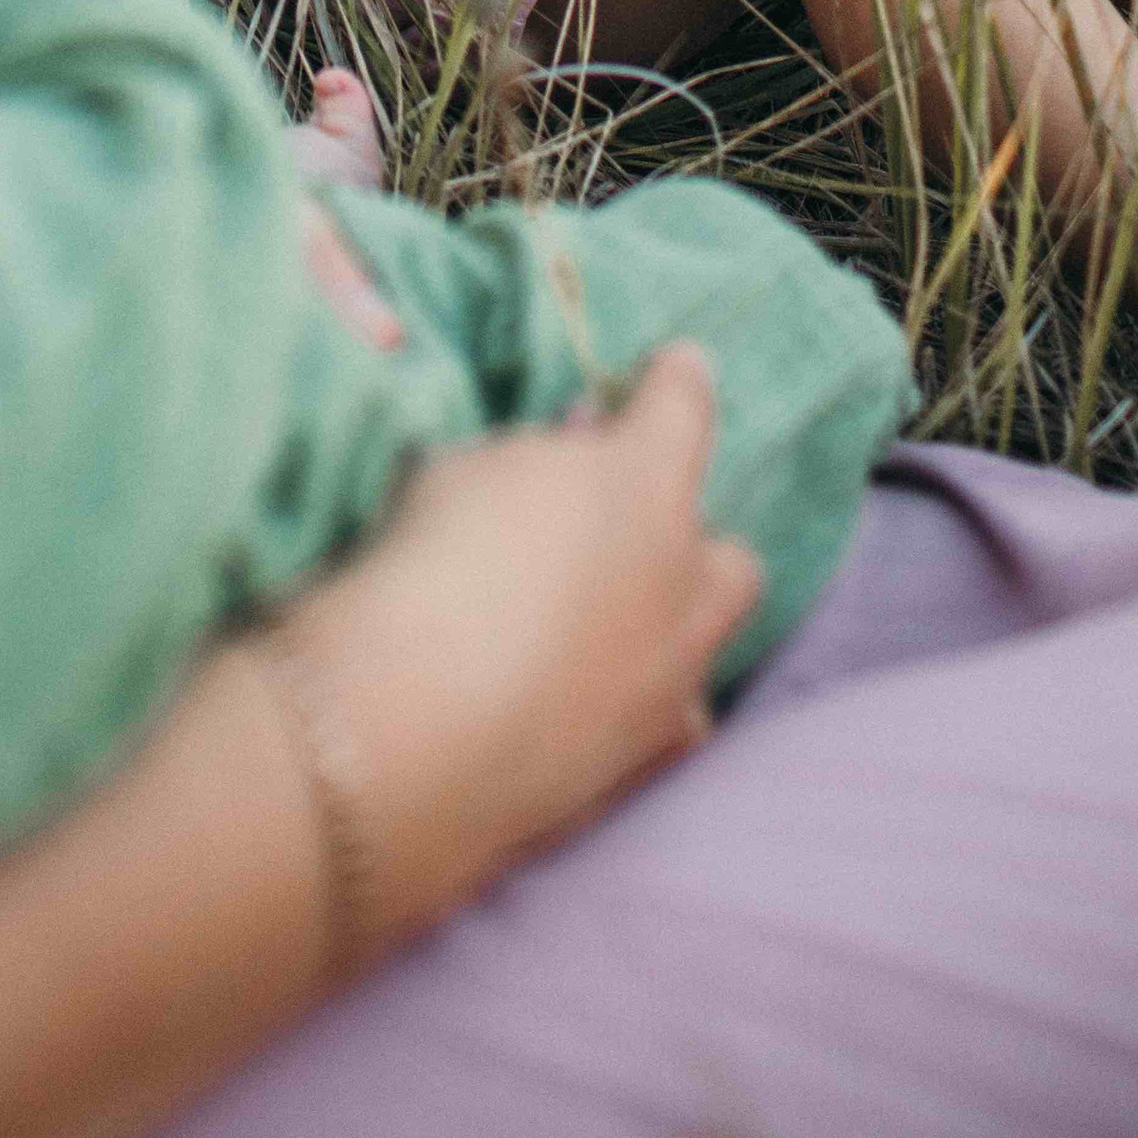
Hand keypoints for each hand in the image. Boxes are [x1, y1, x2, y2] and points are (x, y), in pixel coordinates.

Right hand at [280, 344, 760, 955]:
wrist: (408, 734)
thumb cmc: (427, 567)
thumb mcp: (462, 469)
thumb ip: (529, 461)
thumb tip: (567, 460)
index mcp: (645, 483)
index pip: (687, 402)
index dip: (678, 381)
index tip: (671, 370)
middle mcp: (686, 582)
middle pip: (729, 552)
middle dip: (685, 541)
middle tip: (614, 538)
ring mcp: (676, 683)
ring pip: (706, 647)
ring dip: (665, 629)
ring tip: (595, 632)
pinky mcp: (648, 767)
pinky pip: (671, 726)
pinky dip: (640, 711)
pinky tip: (587, 710)